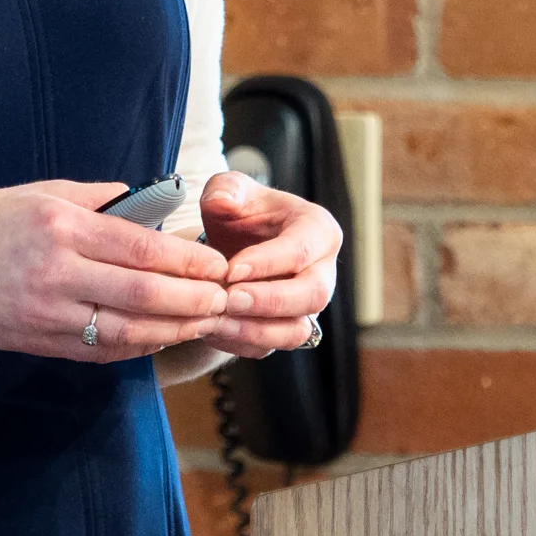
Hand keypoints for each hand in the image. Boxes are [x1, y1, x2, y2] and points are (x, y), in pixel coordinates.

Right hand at [0, 181, 229, 362]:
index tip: (218, 264)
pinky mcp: (38, 342)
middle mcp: (55, 273)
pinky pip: (100, 351)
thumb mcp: (43, 192)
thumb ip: (100, 198)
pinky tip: (161, 338)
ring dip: (172, 329)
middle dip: (192, 300)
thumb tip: (153, 205)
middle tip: (224, 299)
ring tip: (203, 322)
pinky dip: (137, 346)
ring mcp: (46, 314)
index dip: (187, 261)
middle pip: (141, 294)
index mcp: (61, 228)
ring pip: (126, 330)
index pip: (140, 249)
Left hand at [196, 172, 340, 359]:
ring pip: (297, 330)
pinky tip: (212, 329)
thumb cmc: (240, 212)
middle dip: (270, 301)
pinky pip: (272, 347)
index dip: (268, 262)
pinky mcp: (287, 329)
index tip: (232, 270)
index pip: (301, 249)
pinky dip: (241, 342)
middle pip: (313, 295)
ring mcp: (307, 306)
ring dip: (256, 330)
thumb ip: (225, 188)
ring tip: (218, 320)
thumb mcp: (230, 189)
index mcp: (318, 230)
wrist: (233, 244)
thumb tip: (223, 202)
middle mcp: (322, 271)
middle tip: (230, 299)